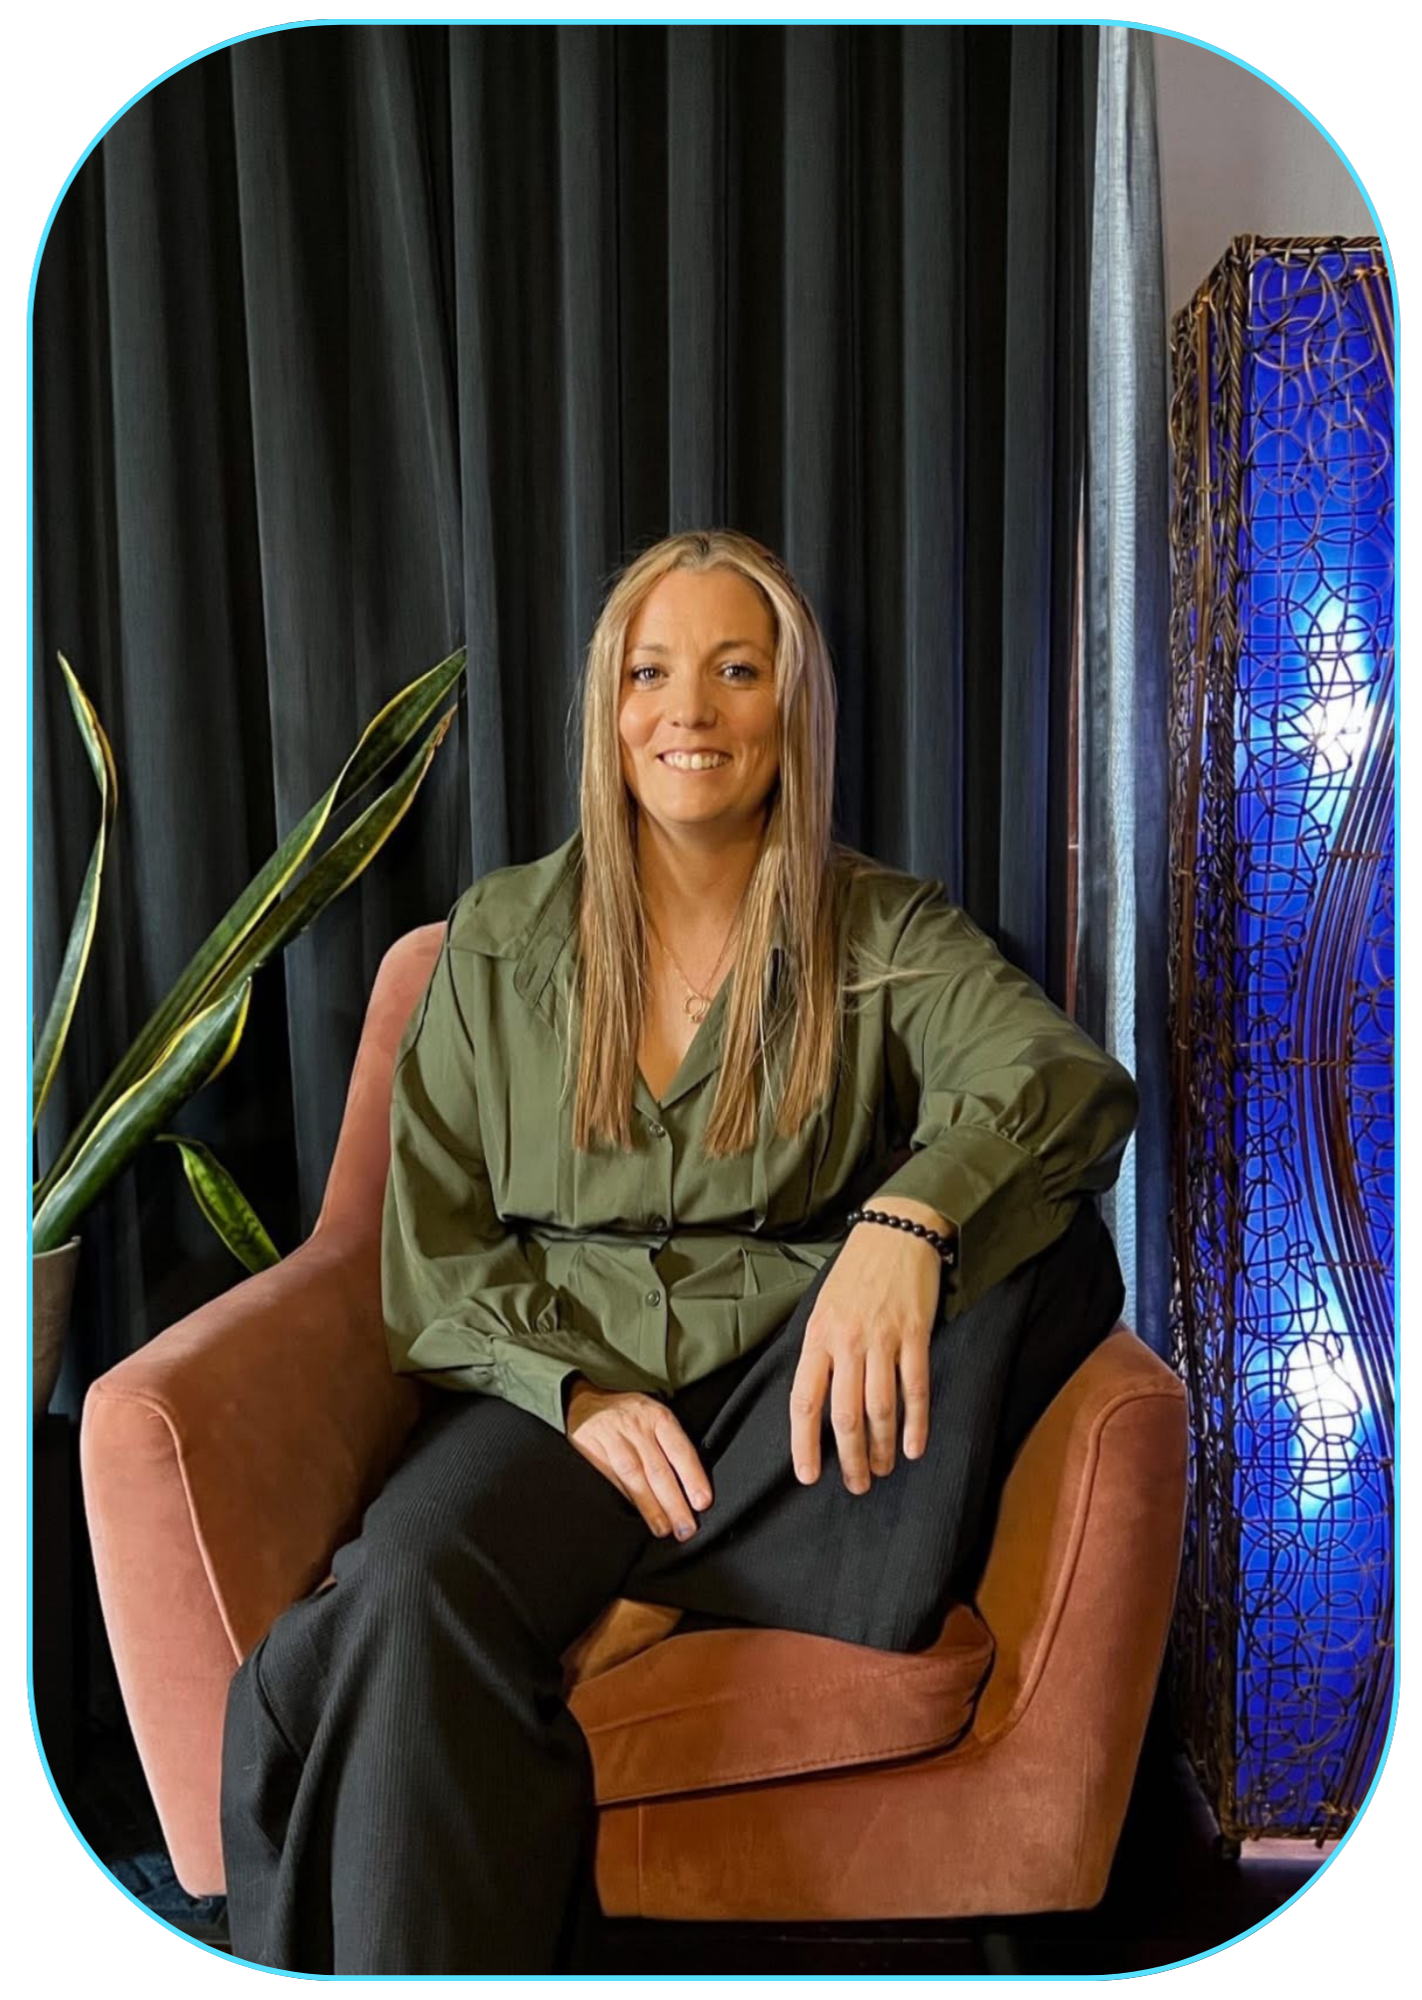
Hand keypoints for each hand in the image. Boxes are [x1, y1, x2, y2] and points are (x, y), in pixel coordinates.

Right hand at [565, 1378, 712, 1540]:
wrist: (585, 1401)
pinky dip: (626, 1498)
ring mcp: (613, 1439)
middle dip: (674, 1502)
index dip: (692, 1477)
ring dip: (650, 1507)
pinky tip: (636, 1514)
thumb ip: (670, 1444)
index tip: (702, 1502)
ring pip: (635, 1477)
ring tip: (663, 1528)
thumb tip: (692, 1485)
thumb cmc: (628, 1414)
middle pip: (659, 1469)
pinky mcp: (592, 1450)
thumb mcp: (653, 1415)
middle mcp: (637, 1427)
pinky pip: (612, 1478)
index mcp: (658, 1417)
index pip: (680, 1450)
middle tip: (686, 1528)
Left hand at [790, 1221, 942, 1490]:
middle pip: (844, 1415)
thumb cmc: (856, 1273)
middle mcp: (847, 1341)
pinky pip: (914, 1388)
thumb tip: (815, 1400)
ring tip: (882, 1470)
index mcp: (817, 1336)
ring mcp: (883, 1338)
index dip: (805, 1443)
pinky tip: (914, 1446)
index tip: (809, 1475)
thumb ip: (820, 1351)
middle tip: (856, 1485)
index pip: (804, 1401)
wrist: (896, 1231)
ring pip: (880, 1408)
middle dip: (849, 1457)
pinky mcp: (915, 1333)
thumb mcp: (823, 1307)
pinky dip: (916, 1423)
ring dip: (881, 1448)